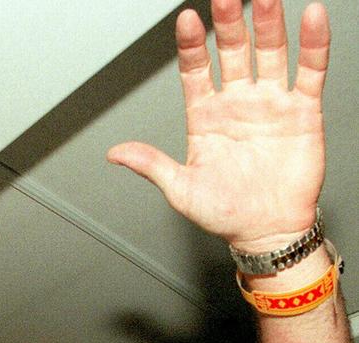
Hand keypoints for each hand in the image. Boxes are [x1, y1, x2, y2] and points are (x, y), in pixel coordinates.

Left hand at [107, 0, 328, 250]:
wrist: (267, 234)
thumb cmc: (225, 215)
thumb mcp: (180, 191)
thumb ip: (151, 165)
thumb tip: (116, 153)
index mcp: (206, 118)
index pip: (196, 70)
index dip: (191, 45)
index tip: (186, 20)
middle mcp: (237, 105)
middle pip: (233, 52)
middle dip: (229, 23)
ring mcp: (270, 105)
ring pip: (269, 52)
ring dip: (267, 24)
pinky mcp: (302, 112)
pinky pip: (309, 72)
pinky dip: (312, 45)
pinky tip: (309, 18)